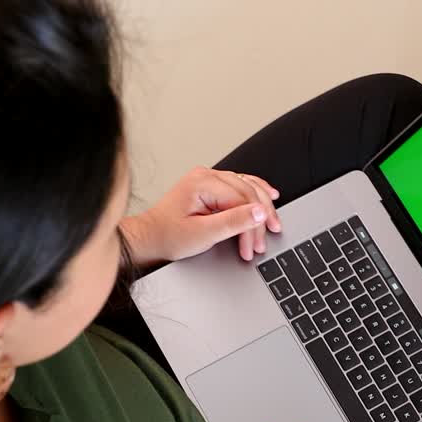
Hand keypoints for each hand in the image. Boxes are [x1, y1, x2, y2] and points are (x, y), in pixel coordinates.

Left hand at [119, 167, 283, 267]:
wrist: (150, 238)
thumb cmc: (169, 236)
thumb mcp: (203, 234)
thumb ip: (233, 222)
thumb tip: (260, 213)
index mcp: (202, 183)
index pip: (242, 201)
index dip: (253, 225)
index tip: (256, 245)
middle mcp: (206, 176)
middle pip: (247, 193)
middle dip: (258, 220)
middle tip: (262, 242)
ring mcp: (208, 179)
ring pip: (247, 188)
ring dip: (260, 208)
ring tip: (271, 225)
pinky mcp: (210, 187)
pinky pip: (239, 186)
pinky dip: (255, 194)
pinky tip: (269, 196)